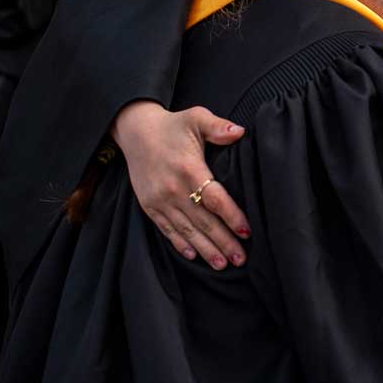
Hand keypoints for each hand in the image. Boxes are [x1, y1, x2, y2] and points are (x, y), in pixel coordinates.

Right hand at [111, 101, 248, 269]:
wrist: (135, 131)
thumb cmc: (173, 125)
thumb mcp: (196, 117)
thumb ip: (218, 126)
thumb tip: (240, 132)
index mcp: (189, 169)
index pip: (214, 198)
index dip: (231, 216)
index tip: (247, 231)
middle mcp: (173, 189)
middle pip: (203, 221)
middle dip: (223, 242)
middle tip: (240, 259)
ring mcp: (159, 200)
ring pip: (186, 230)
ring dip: (205, 249)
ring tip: (221, 265)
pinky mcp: (149, 206)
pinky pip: (166, 229)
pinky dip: (180, 244)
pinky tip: (193, 256)